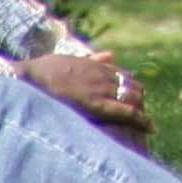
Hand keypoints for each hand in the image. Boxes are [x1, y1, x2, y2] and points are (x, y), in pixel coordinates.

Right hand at [18, 51, 150, 138]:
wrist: (30, 78)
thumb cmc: (44, 71)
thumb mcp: (70, 58)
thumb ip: (93, 58)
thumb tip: (112, 54)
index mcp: (98, 65)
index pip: (125, 76)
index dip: (130, 88)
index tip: (133, 99)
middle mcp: (104, 75)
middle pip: (133, 87)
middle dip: (138, 100)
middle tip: (139, 116)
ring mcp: (102, 89)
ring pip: (134, 98)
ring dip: (141, 110)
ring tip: (144, 125)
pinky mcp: (98, 105)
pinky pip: (127, 112)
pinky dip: (142, 120)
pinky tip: (151, 128)